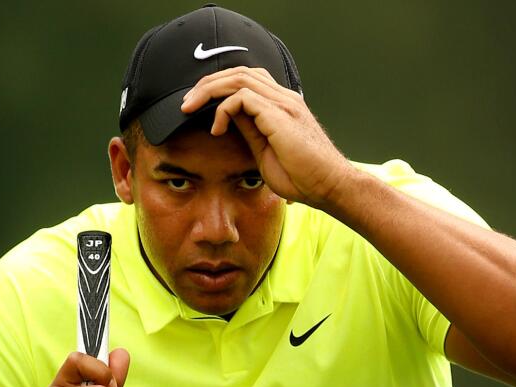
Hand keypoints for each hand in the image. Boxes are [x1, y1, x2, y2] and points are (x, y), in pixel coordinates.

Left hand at [180, 66, 355, 207]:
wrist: (329, 187)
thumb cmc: (303, 176)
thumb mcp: (266, 150)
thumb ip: (250, 129)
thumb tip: (227, 117)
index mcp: (283, 104)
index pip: (246, 78)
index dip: (219, 86)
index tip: (197, 105)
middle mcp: (284, 97)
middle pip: (238, 71)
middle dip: (207, 84)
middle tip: (185, 103)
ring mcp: (284, 103)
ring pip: (237, 78)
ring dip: (208, 91)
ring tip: (190, 108)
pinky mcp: (279, 115)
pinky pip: (241, 97)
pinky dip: (223, 109)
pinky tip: (217, 129)